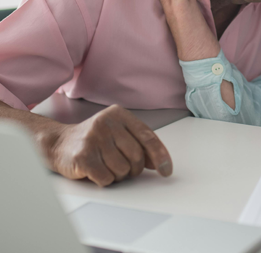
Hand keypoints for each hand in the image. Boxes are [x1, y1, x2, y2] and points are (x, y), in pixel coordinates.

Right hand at [40, 105, 172, 186]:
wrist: (58, 143)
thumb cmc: (94, 139)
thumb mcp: (118, 133)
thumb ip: (139, 143)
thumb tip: (159, 162)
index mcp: (119, 115)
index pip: (148, 137)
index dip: (160, 156)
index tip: (167, 170)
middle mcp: (106, 123)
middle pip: (137, 156)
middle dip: (134, 169)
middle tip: (125, 168)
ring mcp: (93, 139)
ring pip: (123, 169)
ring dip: (118, 175)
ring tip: (107, 166)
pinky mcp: (83, 156)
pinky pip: (107, 178)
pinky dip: (105, 180)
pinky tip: (96, 171)